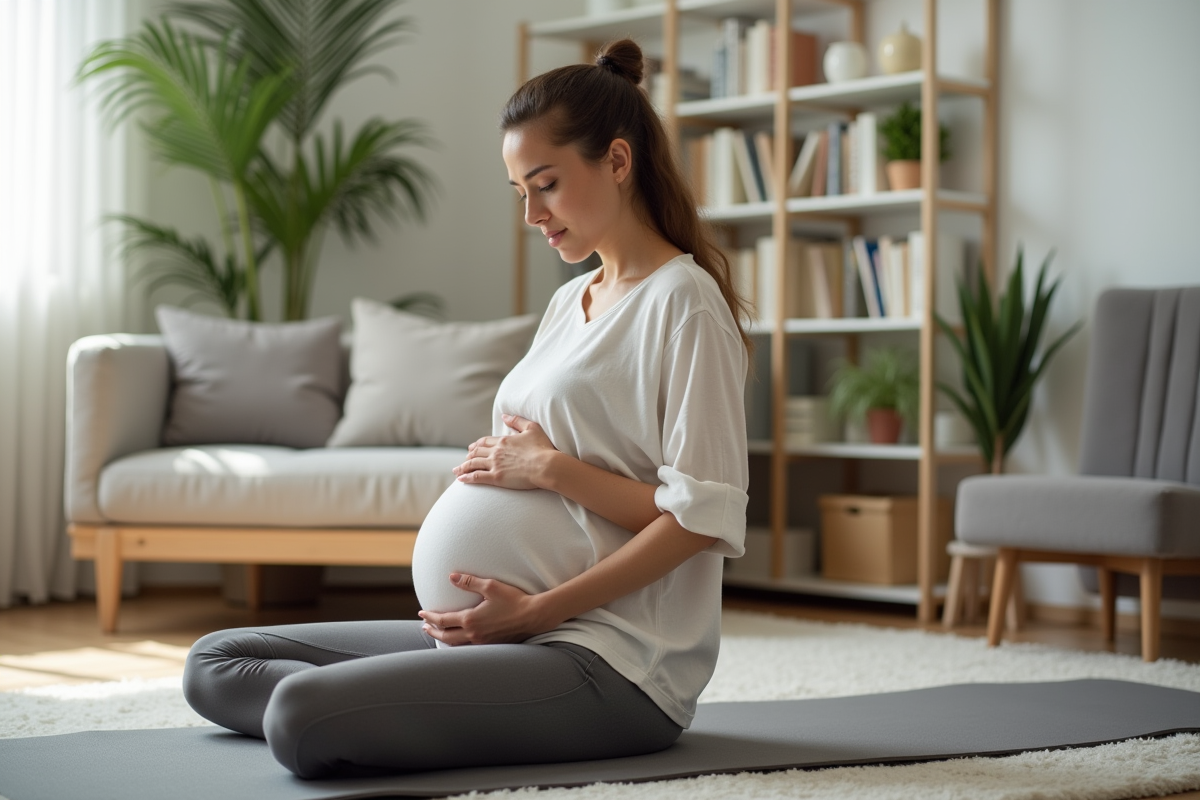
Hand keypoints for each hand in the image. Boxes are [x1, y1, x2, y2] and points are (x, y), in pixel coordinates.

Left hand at [417, 573, 558, 644]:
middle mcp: (474, 634)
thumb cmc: (513, 600)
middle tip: (425, 626)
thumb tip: (451, 577)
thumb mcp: (490, 586)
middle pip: (446, 636)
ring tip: (438, 634)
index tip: (422, 613)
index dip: (430, 617)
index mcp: (470, 620)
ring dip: (444, 639)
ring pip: (456, 645)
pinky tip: (459, 640)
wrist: (533, 616)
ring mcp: (482, 642)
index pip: (443, 620)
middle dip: (433, 630)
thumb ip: (468, 582)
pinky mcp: (491, 645)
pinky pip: (468, 648)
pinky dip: (458, 644)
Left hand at [452, 413, 557, 489]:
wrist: (547, 465)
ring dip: (463, 467)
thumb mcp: (532, 428)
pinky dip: (467, 478)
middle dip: (468, 456)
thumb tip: (504, 416)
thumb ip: (517, 421)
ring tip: (456, 471)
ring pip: (473, 464)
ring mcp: (495, 465)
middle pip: (476, 453)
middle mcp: (496, 452)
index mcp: (504, 440)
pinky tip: (460, 480)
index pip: (485, 442)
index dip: (476, 445)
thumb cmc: (543, 448)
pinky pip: (477, 477)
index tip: (471, 448)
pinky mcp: (496, 478)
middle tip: (463, 460)